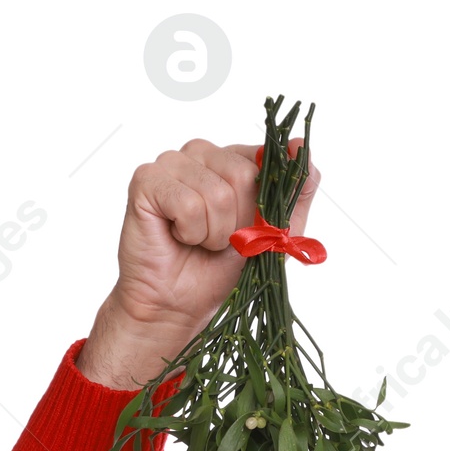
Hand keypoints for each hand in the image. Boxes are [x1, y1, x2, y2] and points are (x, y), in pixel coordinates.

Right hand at [78, 135, 321, 389]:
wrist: (183, 304)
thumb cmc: (224, 269)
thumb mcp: (277, 234)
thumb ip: (296, 191)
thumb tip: (302, 146)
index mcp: (232, 159)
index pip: (264, 160)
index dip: (262, 205)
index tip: (249, 228)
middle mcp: (201, 153)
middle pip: (241, 174)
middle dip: (238, 222)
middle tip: (220, 240)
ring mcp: (171, 162)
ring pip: (215, 192)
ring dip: (214, 233)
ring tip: (199, 242)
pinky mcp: (147, 180)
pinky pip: (186, 202)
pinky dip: (190, 231)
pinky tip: (178, 237)